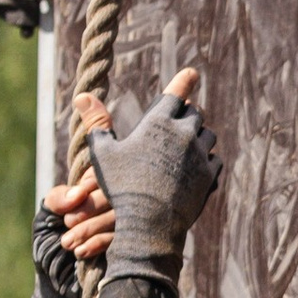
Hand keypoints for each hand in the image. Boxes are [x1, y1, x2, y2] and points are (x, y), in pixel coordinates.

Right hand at [87, 67, 221, 284]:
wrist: (149, 223)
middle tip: (181, 121)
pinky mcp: (209, 175)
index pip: (176, 92)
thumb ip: (97, 123)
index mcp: (158, 122)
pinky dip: (207, 160)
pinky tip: (198, 166)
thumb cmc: (122, 188)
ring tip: (188, 145)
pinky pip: (214, 160)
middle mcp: (184, 133)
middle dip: (188, 114)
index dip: (184, 81)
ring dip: (199, 137)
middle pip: (195, 113)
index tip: (192, 73)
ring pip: (208, 135)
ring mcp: (200, 154)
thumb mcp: (104, 154)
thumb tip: (82, 95)